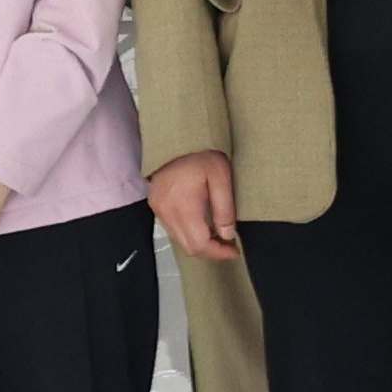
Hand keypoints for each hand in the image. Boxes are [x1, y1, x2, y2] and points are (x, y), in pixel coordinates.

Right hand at [148, 150, 244, 265]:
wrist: (176, 138)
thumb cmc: (201, 153)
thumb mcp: (221, 178)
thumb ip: (225, 209)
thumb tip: (228, 235)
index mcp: (182, 206)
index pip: (199, 244)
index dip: (218, 253)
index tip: (235, 251)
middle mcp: (166, 212)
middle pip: (188, 247)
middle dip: (211, 251)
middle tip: (230, 245)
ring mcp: (158, 209)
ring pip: (180, 239)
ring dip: (200, 242)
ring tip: (221, 235)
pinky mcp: (156, 204)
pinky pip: (173, 228)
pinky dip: (190, 232)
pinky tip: (204, 224)